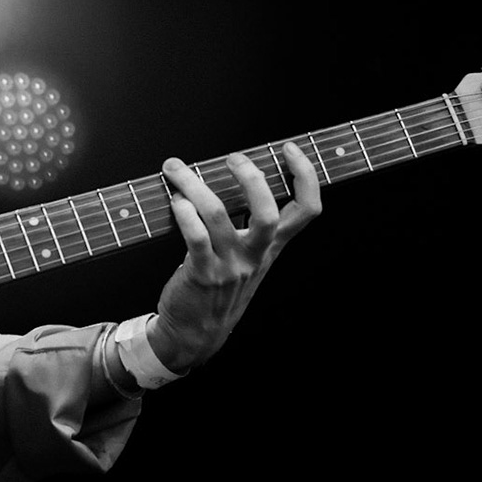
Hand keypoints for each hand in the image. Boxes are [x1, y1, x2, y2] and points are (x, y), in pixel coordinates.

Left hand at [148, 143, 320, 372]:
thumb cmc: (220, 286)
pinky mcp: (201, 274)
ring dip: (194, 185)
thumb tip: (237, 175)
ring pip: (217, 215)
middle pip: (267, 211)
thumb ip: (250, 225)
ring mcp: (229, 265)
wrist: (197, 332)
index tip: (289, 149)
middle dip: (251, 178)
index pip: (306, 210)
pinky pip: (194, 237)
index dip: (305, 176)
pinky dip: (183, 213)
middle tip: (232, 158)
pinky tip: (174, 201)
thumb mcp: (248, 258)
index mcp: (271, 246)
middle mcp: (255, 255)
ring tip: (176, 169)